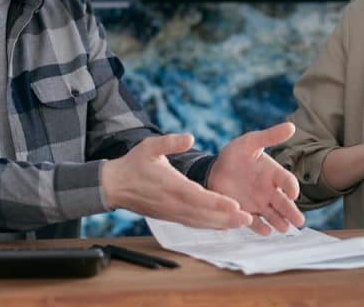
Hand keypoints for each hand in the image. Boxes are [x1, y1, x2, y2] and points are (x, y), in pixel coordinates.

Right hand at [102, 133, 252, 229]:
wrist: (114, 186)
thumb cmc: (133, 164)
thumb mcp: (149, 146)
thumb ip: (170, 142)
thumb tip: (190, 137)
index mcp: (171, 185)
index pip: (198, 197)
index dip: (217, 203)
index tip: (235, 205)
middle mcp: (173, 203)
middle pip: (204, 214)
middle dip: (227, 218)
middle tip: (249, 219)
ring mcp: (172, 213)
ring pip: (200, 222)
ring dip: (222, 225)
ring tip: (244, 224)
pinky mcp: (170, 217)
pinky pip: (193, 223)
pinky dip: (209, 226)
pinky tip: (224, 226)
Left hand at [208, 122, 305, 235]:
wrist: (215, 169)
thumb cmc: (236, 154)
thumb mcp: (251, 142)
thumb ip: (270, 136)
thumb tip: (292, 126)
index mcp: (273, 173)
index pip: (287, 181)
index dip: (291, 187)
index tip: (293, 193)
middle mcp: (269, 191)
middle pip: (283, 203)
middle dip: (291, 212)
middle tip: (299, 222)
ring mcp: (258, 203)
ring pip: (272, 215)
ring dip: (279, 222)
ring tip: (284, 229)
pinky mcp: (245, 212)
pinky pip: (254, 221)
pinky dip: (260, 227)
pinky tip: (266, 231)